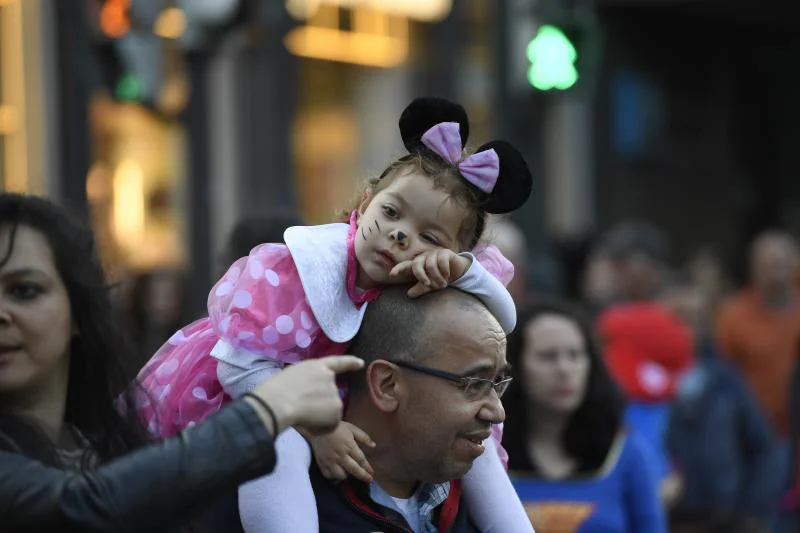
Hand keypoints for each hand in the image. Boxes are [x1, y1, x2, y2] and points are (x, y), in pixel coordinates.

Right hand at [248, 355, 362, 435]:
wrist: (280, 401)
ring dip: (319, 416)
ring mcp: (335, 393)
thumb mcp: (294, 376)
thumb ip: (308, 381)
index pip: (337, 363)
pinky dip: (321, 427)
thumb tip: (311, 395)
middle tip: (302, 409)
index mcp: (317, 366)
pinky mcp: (337, 408)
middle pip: (330, 394)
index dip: (349, 363)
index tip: (360, 363)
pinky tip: (308, 423)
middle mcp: (330, 378)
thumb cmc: (278, 390)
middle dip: (320, 404)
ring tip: (301, 415)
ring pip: (329, 411)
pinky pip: (330, 424)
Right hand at [309, 421, 375, 482]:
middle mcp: (341, 456)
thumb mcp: (352, 428)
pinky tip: (337, 475)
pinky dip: (333, 477)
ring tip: (349, 474)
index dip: (367, 468)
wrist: (318, 426)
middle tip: (368, 480)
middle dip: (362, 476)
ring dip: (347, 476)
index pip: (361, 460)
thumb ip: (363, 437)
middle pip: (353, 470)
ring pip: (340, 475)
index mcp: (349, 446)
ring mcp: (330, 461)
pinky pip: (328, 475)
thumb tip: (373, 445)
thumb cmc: (337, 426)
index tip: (372, 473)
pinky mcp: (321, 463)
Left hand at [390, 249, 471, 297]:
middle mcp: (423, 257)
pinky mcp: (444, 252)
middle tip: (429, 285)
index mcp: (417, 265)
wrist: (456, 271)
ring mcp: (433, 253)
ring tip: (443, 284)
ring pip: (430, 265)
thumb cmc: (439, 278)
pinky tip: (448, 275)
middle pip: (416, 264)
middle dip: (421, 276)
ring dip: (437, 277)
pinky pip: (441, 261)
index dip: (398, 269)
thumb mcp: (429, 285)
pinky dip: (444, 271)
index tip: (391, 275)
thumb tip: (409, 294)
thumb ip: (420, 289)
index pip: (405, 265)